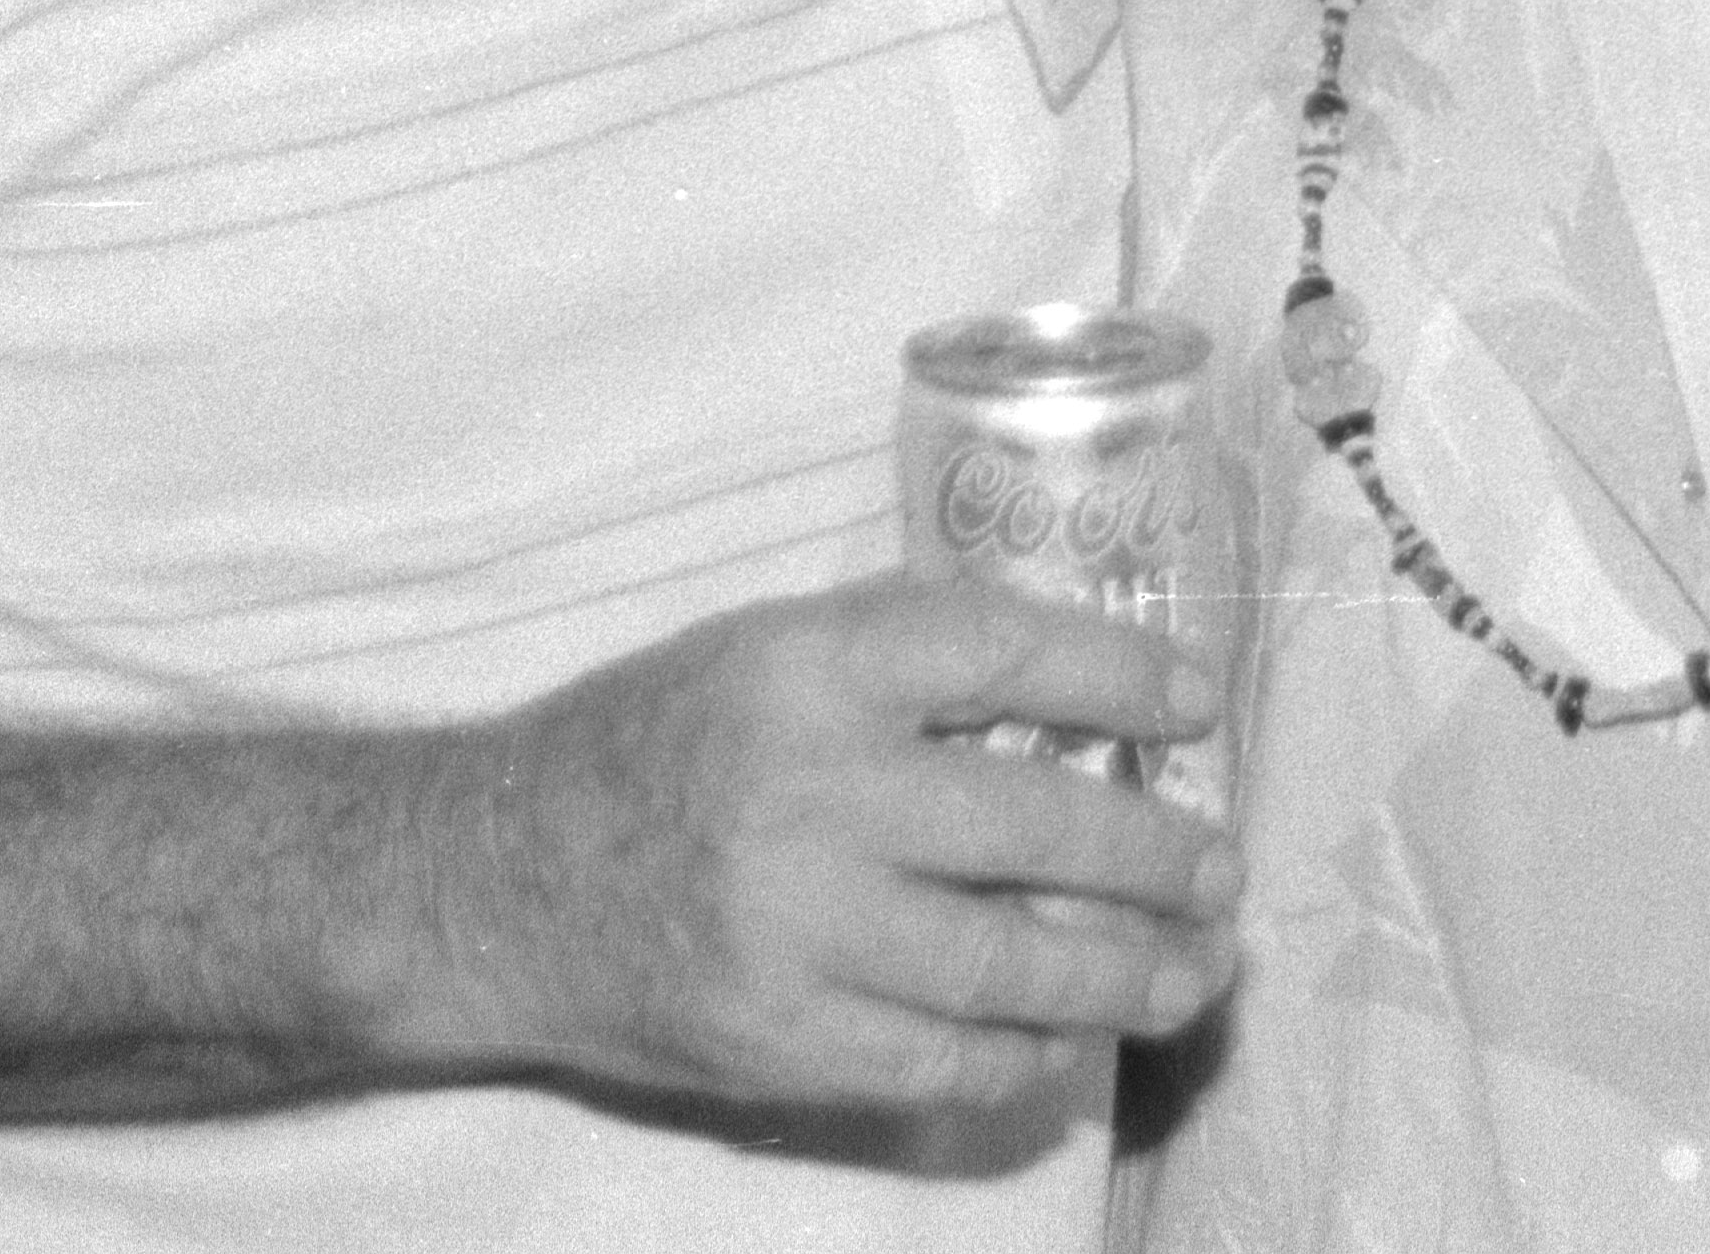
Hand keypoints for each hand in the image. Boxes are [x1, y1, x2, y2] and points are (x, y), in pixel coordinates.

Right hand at [452, 576, 1240, 1120]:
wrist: (490, 881)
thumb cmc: (645, 748)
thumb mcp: (761, 653)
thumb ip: (900, 671)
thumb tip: (1078, 705)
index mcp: (806, 667)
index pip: (1004, 651)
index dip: (1120, 675)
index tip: (1195, 705)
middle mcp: (810, 790)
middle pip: (1037, 824)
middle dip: (1156, 853)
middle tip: (1220, 868)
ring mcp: (798, 928)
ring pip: (1013, 961)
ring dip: (1127, 971)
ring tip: (1192, 969)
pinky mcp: (781, 1039)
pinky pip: (945, 1057)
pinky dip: (1023, 1050)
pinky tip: (1067, 1036)